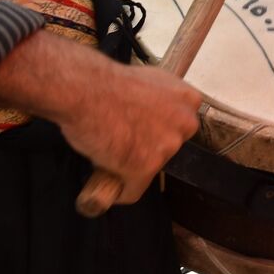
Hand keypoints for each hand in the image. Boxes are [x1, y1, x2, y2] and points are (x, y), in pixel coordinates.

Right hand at [0, 33, 201, 206]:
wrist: (86, 90)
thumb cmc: (107, 84)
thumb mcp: (149, 81)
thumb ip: (160, 100)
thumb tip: (155, 113)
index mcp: (188, 100)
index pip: (178, 126)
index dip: (154, 130)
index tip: (139, 130)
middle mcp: (184, 123)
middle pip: (167, 148)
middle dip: (146, 149)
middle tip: (121, 140)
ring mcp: (167, 147)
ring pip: (150, 169)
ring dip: (130, 166)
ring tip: (108, 151)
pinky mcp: (146, 168)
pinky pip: (132, 192)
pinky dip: (118, 192)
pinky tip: (107, 184)